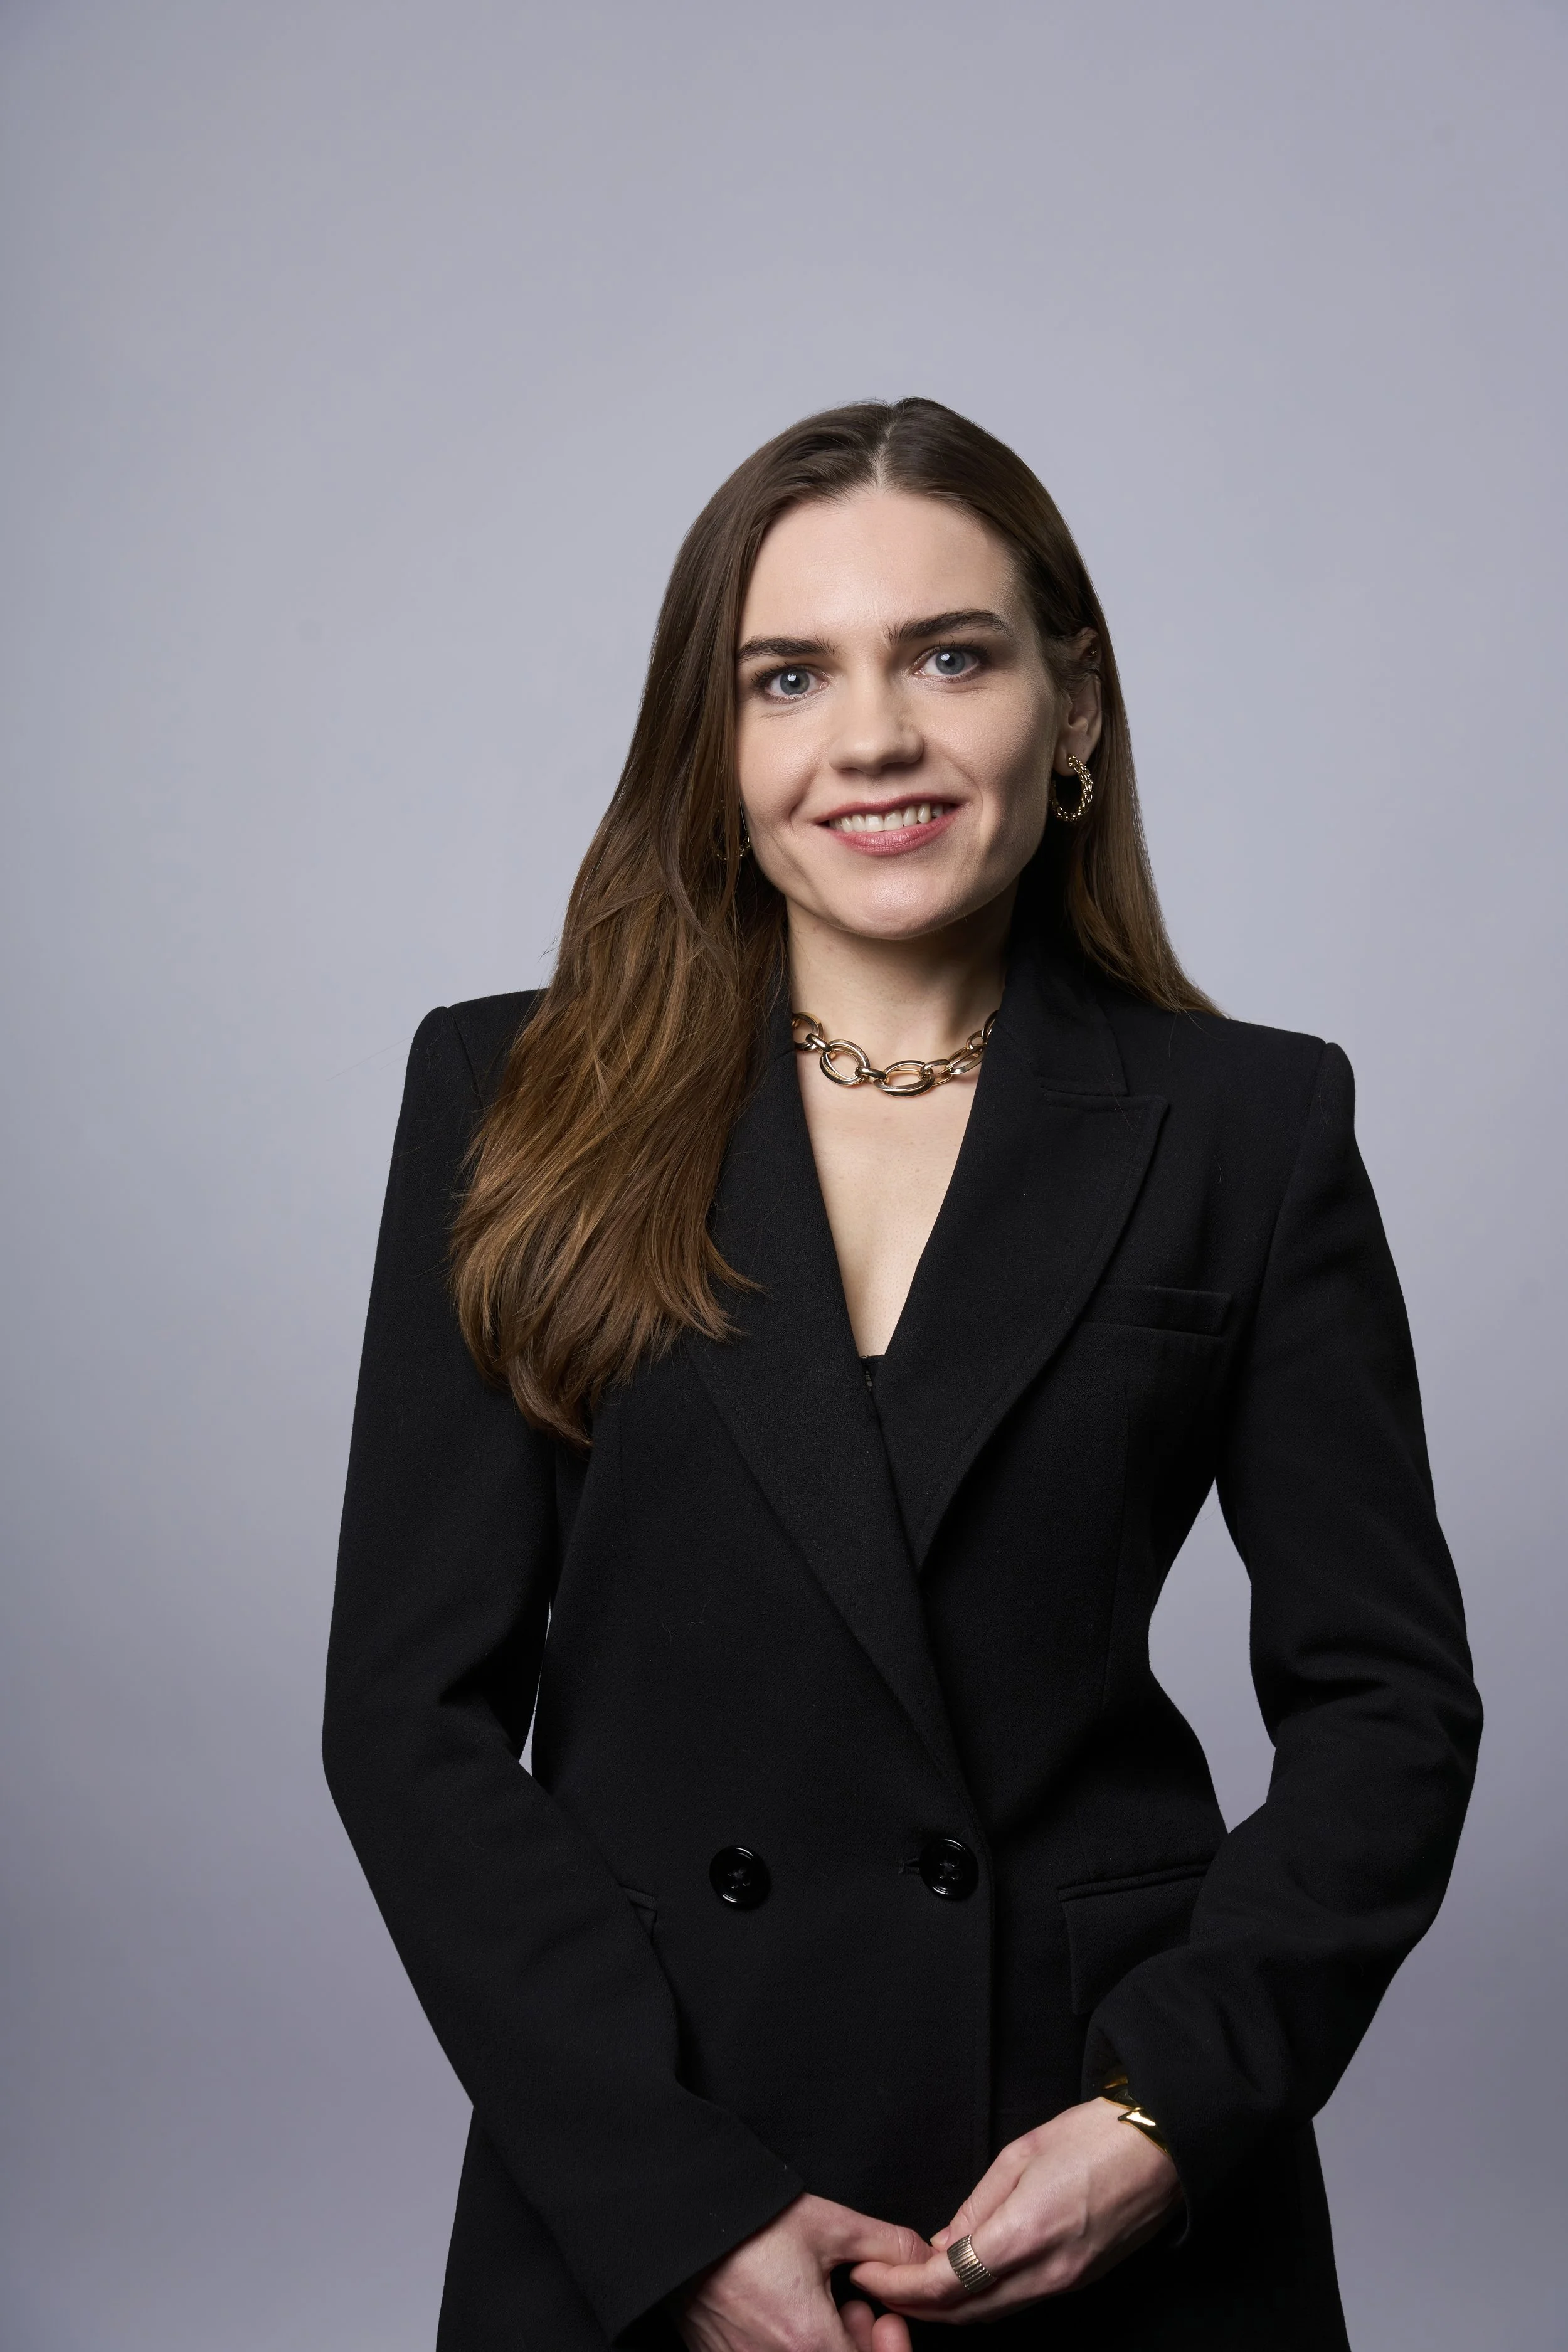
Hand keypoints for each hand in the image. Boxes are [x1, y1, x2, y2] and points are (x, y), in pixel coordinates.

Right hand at [673, 2191, 925, 2351]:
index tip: (889, 2321)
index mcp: (808, 2344)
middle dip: (859, 2344)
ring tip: (820, 2301)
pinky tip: (790, 2312)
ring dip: (826, 2344)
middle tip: (854, 2303)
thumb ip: (886, 2244)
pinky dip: (793, 2346)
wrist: (681, 2226)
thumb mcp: (827, 2225)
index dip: (889, 2350)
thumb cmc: (749, 2226)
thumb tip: (925, 2257)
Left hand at [849, 2098, 1180, 2323]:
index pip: (945, 2281)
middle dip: (914, 2306)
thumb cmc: (1093, 2137)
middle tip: (876, 2286)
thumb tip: (943, 2244)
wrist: (1161, 2149)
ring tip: (908, 2288)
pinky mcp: (1079, 2282)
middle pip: (965, 2311)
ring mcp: (1066, 2284)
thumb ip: (977, 2205)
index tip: (867, 2273)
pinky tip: (961, 2282)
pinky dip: (981, 2300)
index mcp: (1025, 2234)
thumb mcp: (1020, 2155)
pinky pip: (1019, 2303)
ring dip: (946, 2309)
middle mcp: (1046, 2273)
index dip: (899, 2285)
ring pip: (991, 2314)